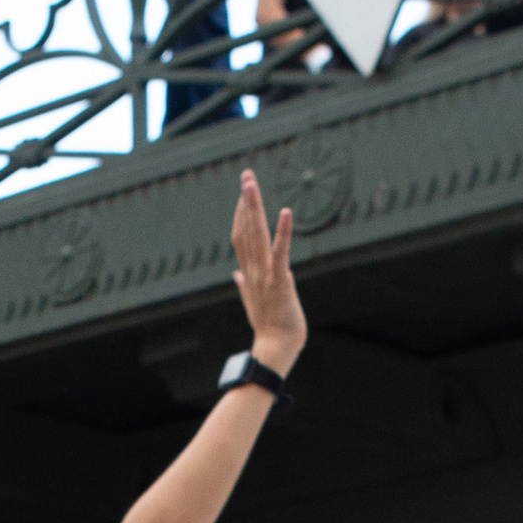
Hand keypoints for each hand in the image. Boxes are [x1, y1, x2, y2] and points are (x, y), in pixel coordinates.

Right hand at [228, 168, 303, 369]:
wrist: (275, 348)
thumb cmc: (268, 326)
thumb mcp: (253, 302)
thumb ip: (244, 285)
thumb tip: (236, 275)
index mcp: (248, 273)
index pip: (240, 237)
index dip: (241, 213)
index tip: (243, 193)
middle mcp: (252, 270)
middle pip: (245, 229)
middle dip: (246, 201)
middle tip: (246, 175)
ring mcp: (264, 274)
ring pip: (256, 235)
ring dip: (254, 208)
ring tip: (251, 184)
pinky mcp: (280, 281)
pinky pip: (280, 252)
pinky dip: (283, 231)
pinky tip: (286, 212)